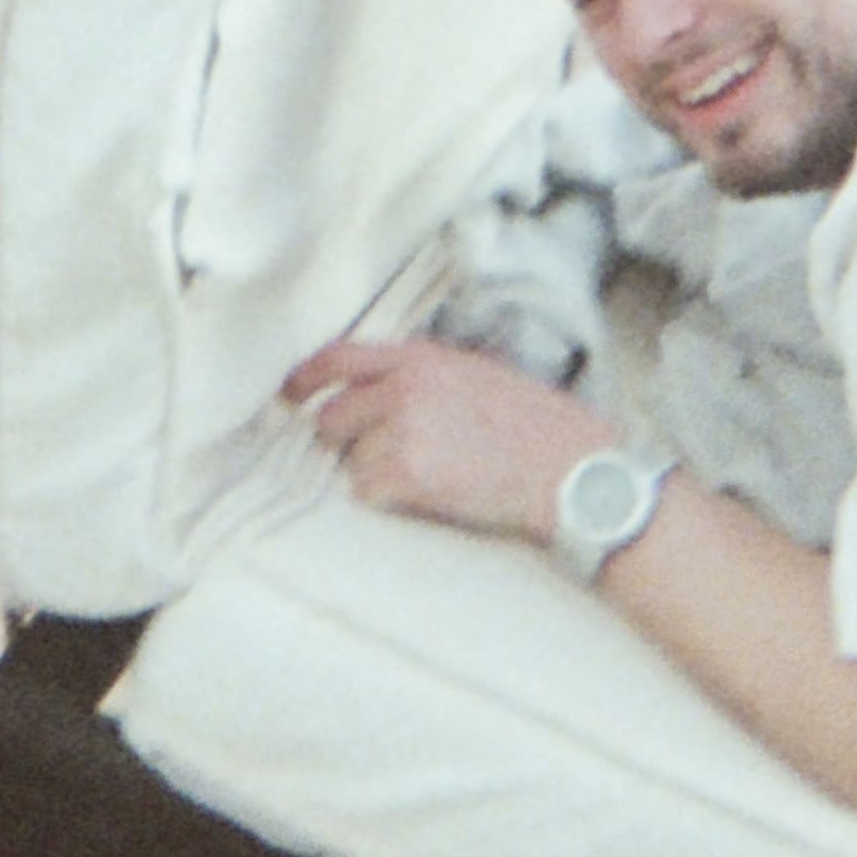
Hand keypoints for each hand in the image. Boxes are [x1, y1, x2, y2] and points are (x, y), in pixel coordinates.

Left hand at [278, 332, 615, 543]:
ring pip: (350, 460)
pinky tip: (430, 493)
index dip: (305, 379)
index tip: (288, 395)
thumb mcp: (475, 375)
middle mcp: (402, 387)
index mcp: (420, 358)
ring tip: (429, 475)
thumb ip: (421, 375)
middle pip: (331, 417)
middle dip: (342, 441)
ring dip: (374, 473)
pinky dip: (388, 498)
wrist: (568, 469)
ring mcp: (401, 430)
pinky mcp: (405, 473)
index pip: (338, 358)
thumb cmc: (534, 427)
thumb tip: (375, 392)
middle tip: (378, 456)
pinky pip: (367, 491)